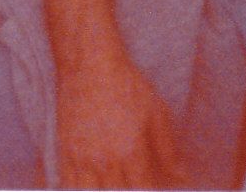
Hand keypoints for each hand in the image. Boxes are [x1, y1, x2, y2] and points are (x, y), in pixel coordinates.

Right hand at [55, 56, 185, 188]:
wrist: (90, 67)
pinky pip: (67, 188)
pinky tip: (92, 186)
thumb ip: (168, 150)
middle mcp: (104, 163)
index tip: (158, 189)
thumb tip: (182, 177)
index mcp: (130, 153)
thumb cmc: (127, 86)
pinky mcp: (64, 157)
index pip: (143, 191)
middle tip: (136, 184)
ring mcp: (81, 163)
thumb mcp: (156, 113)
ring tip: (115, 184)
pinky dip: (78, 191)